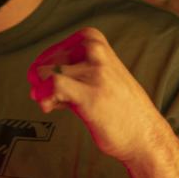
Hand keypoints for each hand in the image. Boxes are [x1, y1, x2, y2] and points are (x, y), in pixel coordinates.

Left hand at [27, 27, 166, 162]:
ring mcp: (94, 71)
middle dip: (42, 83)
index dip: (46, 71)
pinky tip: (49, 107)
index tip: (54, 88)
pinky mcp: (90, 94)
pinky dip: (43, 97)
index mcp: (95, 41)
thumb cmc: (117, 108)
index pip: (53, 51)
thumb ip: (66, 74)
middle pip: (45, 62)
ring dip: (42, 92)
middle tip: (54, 101)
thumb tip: (33, 83)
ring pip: (45, 72)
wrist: (145, 136)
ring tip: (57, 105)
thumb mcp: (95, 76)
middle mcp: (95, 50)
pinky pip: (52, 84)